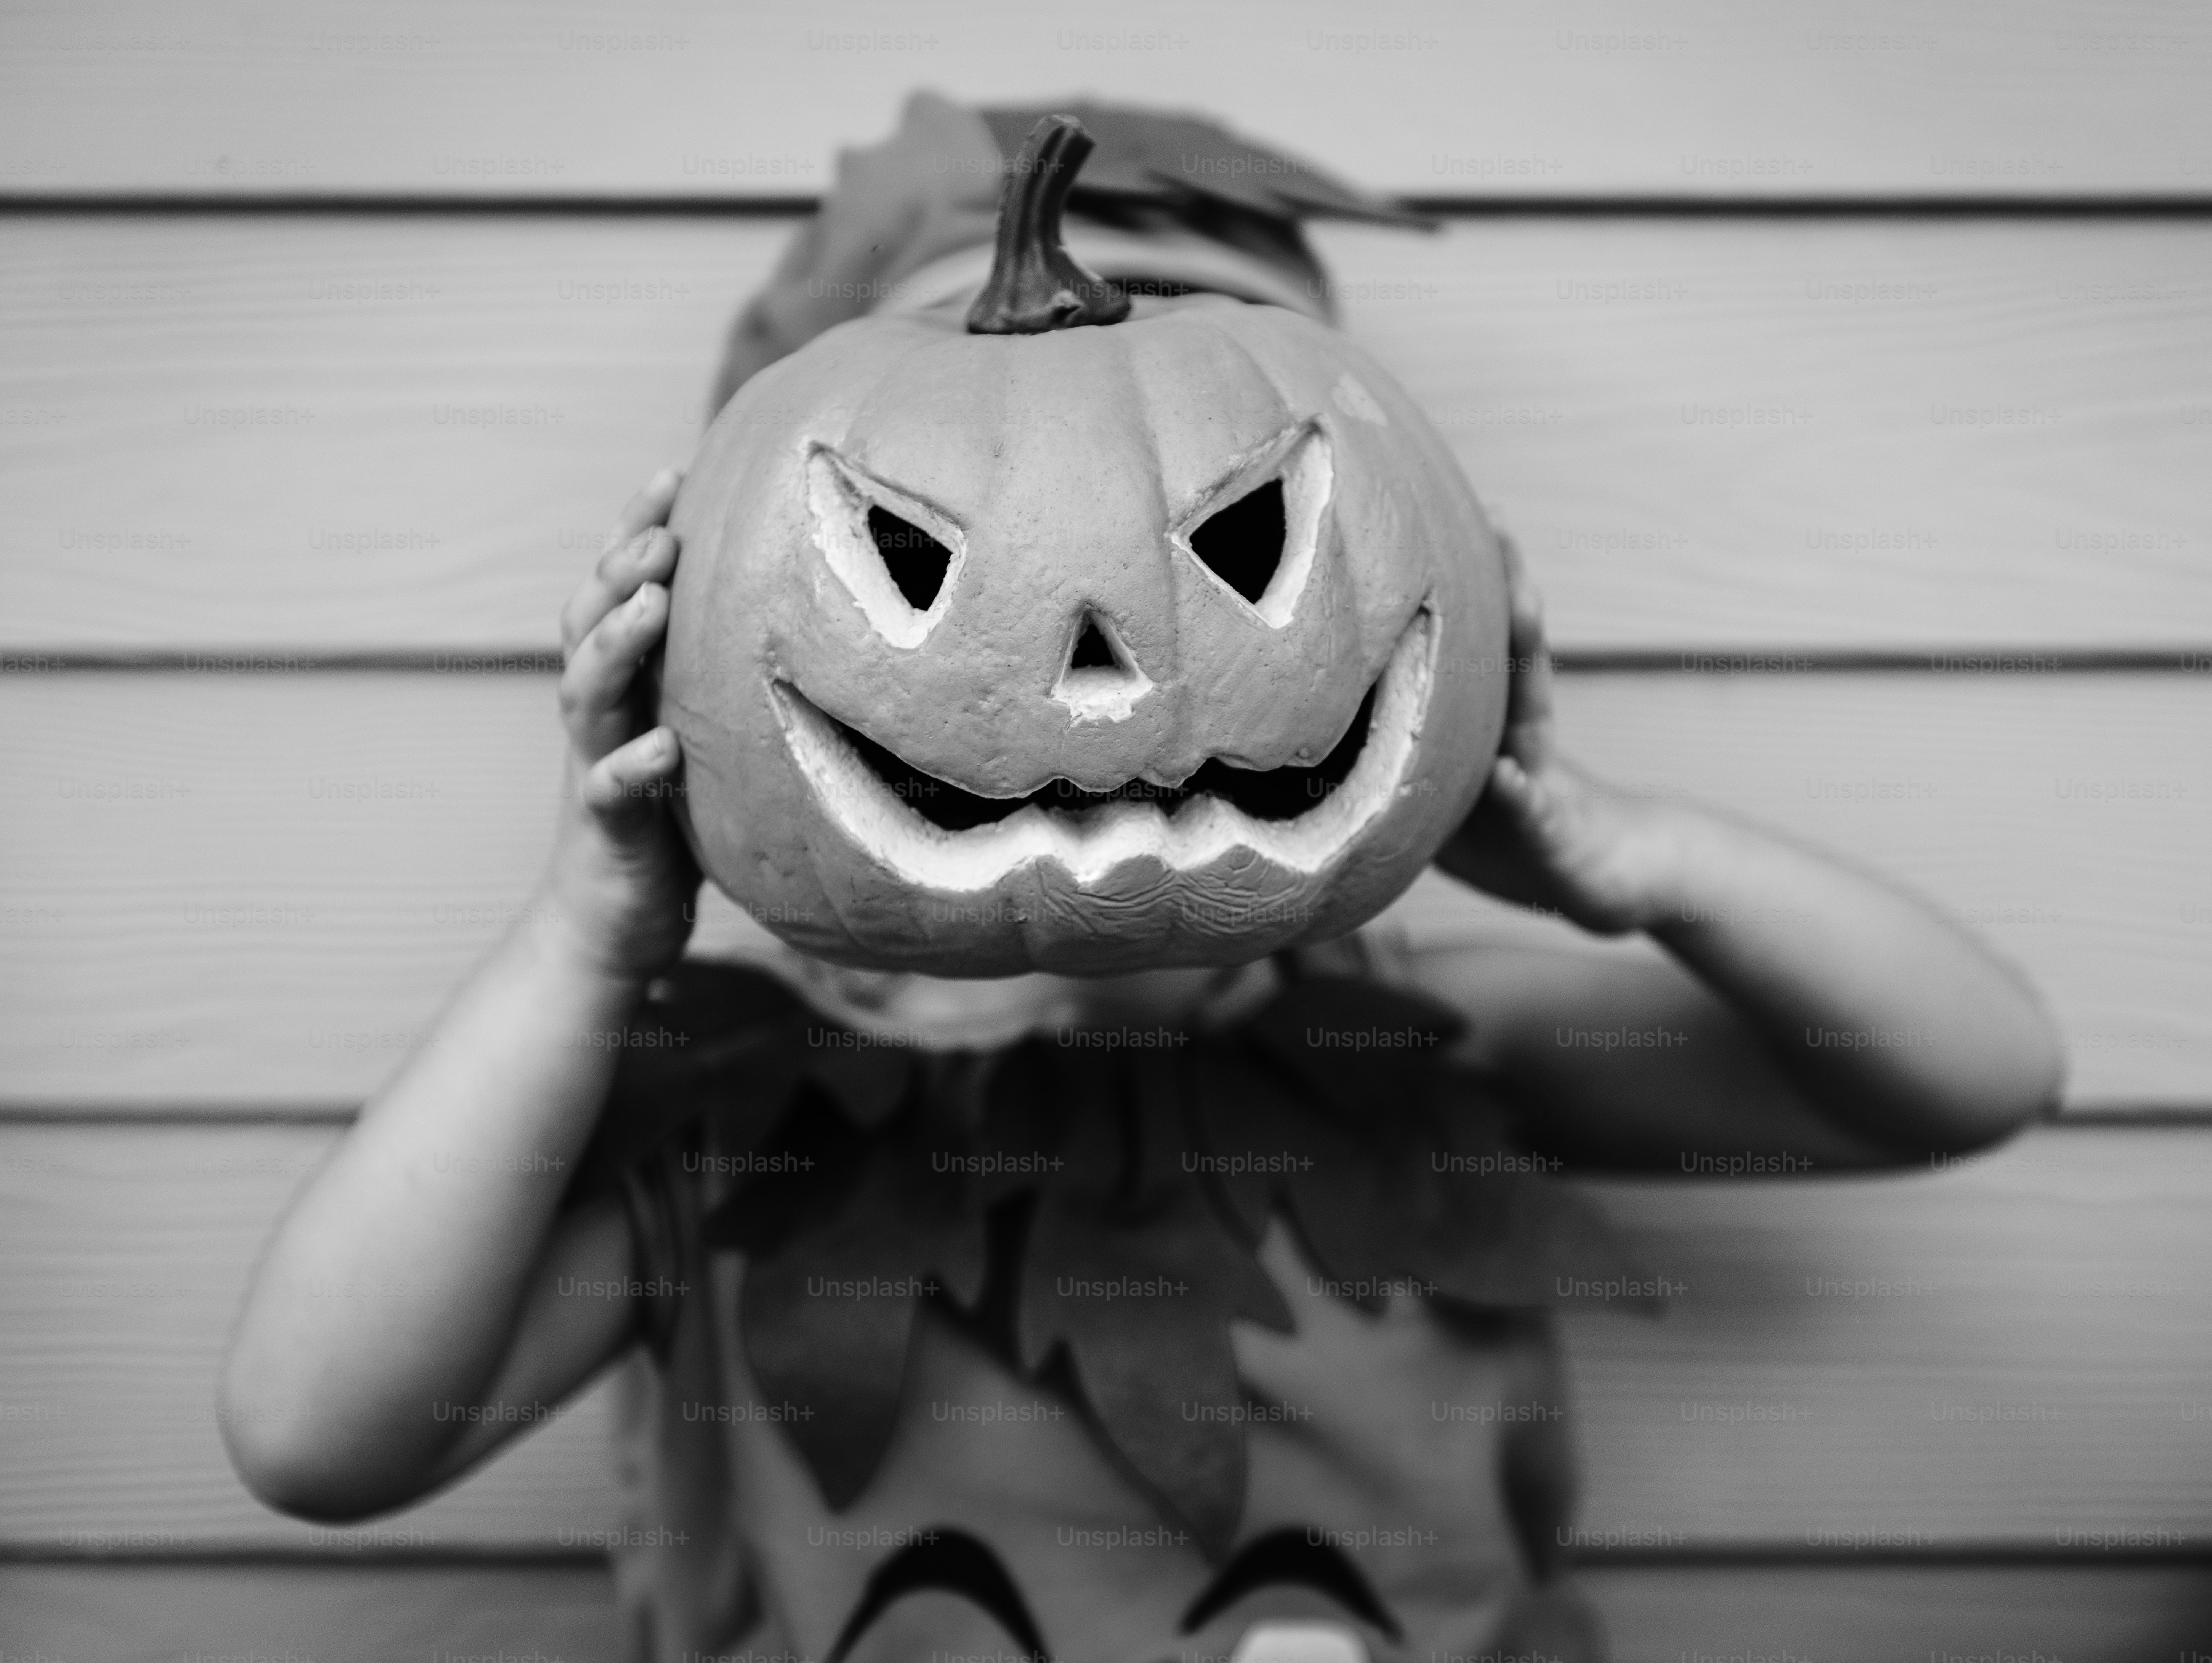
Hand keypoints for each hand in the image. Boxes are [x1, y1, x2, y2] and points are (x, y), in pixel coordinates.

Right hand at [540, 469, 699, 977]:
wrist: (610, 924)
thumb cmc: (667, 818)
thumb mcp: (696, 732)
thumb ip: (716, 676)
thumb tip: (800, 607)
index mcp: (622, 685)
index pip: (616, 590)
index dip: (634, 528)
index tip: (673, 470)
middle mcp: (601, 715)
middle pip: (589, 623)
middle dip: (620, 569)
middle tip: (663, 530)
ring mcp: (594, 768)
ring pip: (587, 693)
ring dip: (615, 643)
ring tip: (651, 603)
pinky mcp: (607, 830)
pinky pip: (611, 792)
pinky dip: (630, 766)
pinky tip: (661, 746)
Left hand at [1432, 536, 1681, 935]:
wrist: (1593, 876)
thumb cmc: (1507, 829)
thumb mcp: (1448, 784)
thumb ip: (1408, 749)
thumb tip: (1326, 719)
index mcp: (1489, 722)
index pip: (1476, 645)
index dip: (1464, 591)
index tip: (1443, 522)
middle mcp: (1517, 736)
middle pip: (1512, 654)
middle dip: (1506, 590)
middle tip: (1496, 525)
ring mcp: (1537, 779)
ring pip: (1532, 711)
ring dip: (1529, 654)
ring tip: (1524, 601)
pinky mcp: (1549, 834)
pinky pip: (1531, 813)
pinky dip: (1519, 795)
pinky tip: (1507, 777)